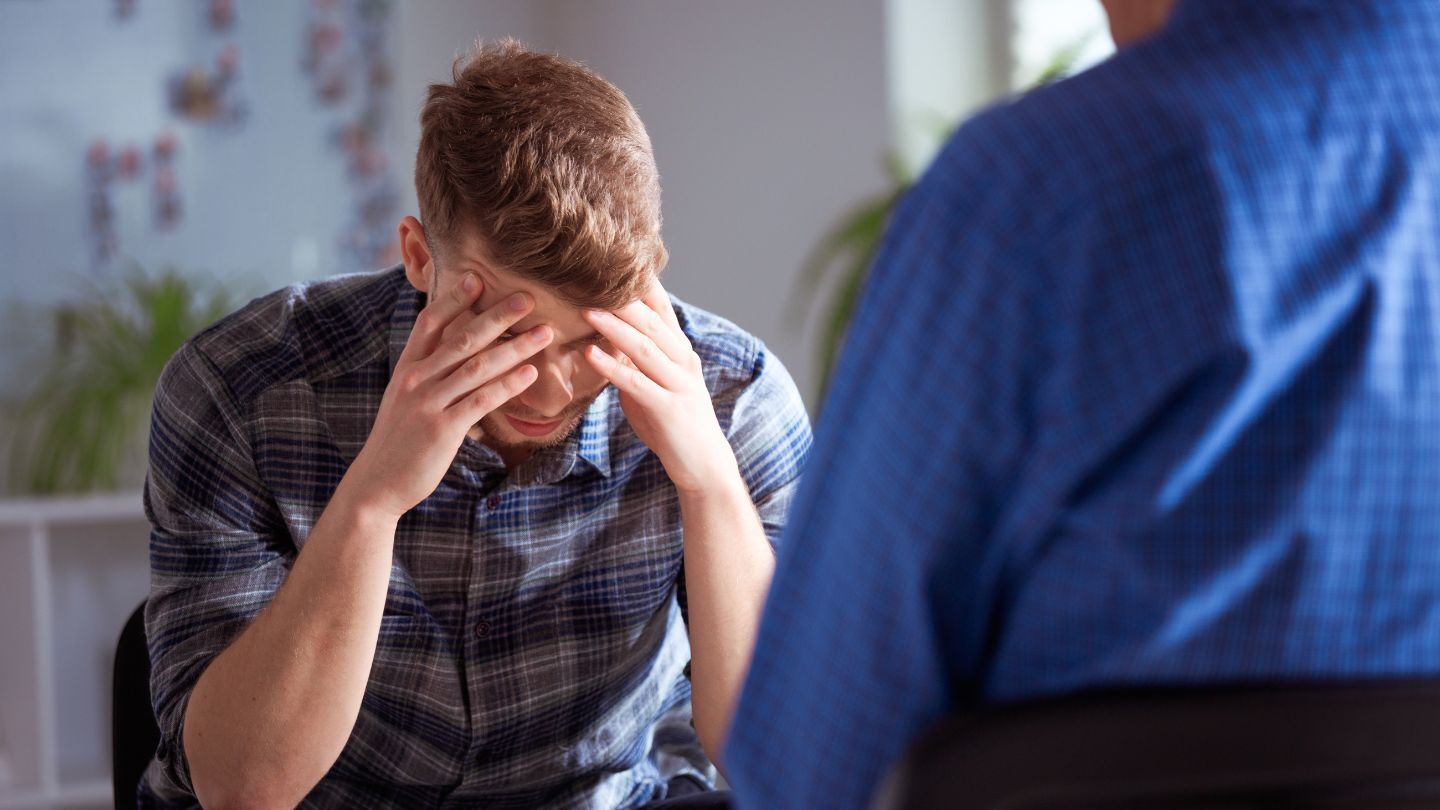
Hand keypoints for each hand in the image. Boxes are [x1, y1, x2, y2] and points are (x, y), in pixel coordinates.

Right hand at [344, 274, 552, 519]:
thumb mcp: (406, 400)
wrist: (377, 483)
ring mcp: (428, 403)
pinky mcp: (442, 429)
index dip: (454, 299)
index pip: (430, 323)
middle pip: (462, 338)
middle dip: (498, 315)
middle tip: (527, 297)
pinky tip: (531, 373)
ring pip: (478, 366)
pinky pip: (481, 400)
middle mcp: (416, 380)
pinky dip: (508, 384)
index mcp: (406, 368)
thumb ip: (428, 375)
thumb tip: (459, 356)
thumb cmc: (398, 441)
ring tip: (544, 333)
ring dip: (515, 347)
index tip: (477, 277)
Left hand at [582, 284, 739, 494]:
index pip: (661, 309)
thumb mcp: (654, 384)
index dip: (641, 284)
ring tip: (586, 309)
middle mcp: (684, 362)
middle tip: (590, 277)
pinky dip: (612, 367)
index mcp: (680, 352)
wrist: (704, 465)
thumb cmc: (673, 423)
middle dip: (621, 299)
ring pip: (644, 348)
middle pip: (651, 322)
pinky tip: (591, 354)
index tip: (615, 259)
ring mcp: (679, 385)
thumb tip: (606, 336)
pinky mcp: (669, 409)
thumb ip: (636, 360)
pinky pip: (637, 383)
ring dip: (614, 327)